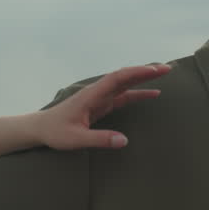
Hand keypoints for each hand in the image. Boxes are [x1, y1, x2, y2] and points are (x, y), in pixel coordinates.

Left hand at [37, 63, 170, 149]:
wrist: (41, 128)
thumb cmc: (56, 132)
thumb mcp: (76, 139)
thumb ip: (99, 139)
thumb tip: (124, 141)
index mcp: (91, 95)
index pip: (117, 79)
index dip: (136, 73)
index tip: (154, 70)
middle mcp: (97, 92)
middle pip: (124, 77)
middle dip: (145, 71)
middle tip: (167, 69)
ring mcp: (99, 97)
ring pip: (124, 84)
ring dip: (143, 79)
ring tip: (164, 74)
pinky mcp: (101, 104)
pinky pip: (122, 95)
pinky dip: (137, 93)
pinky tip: (151, 94)